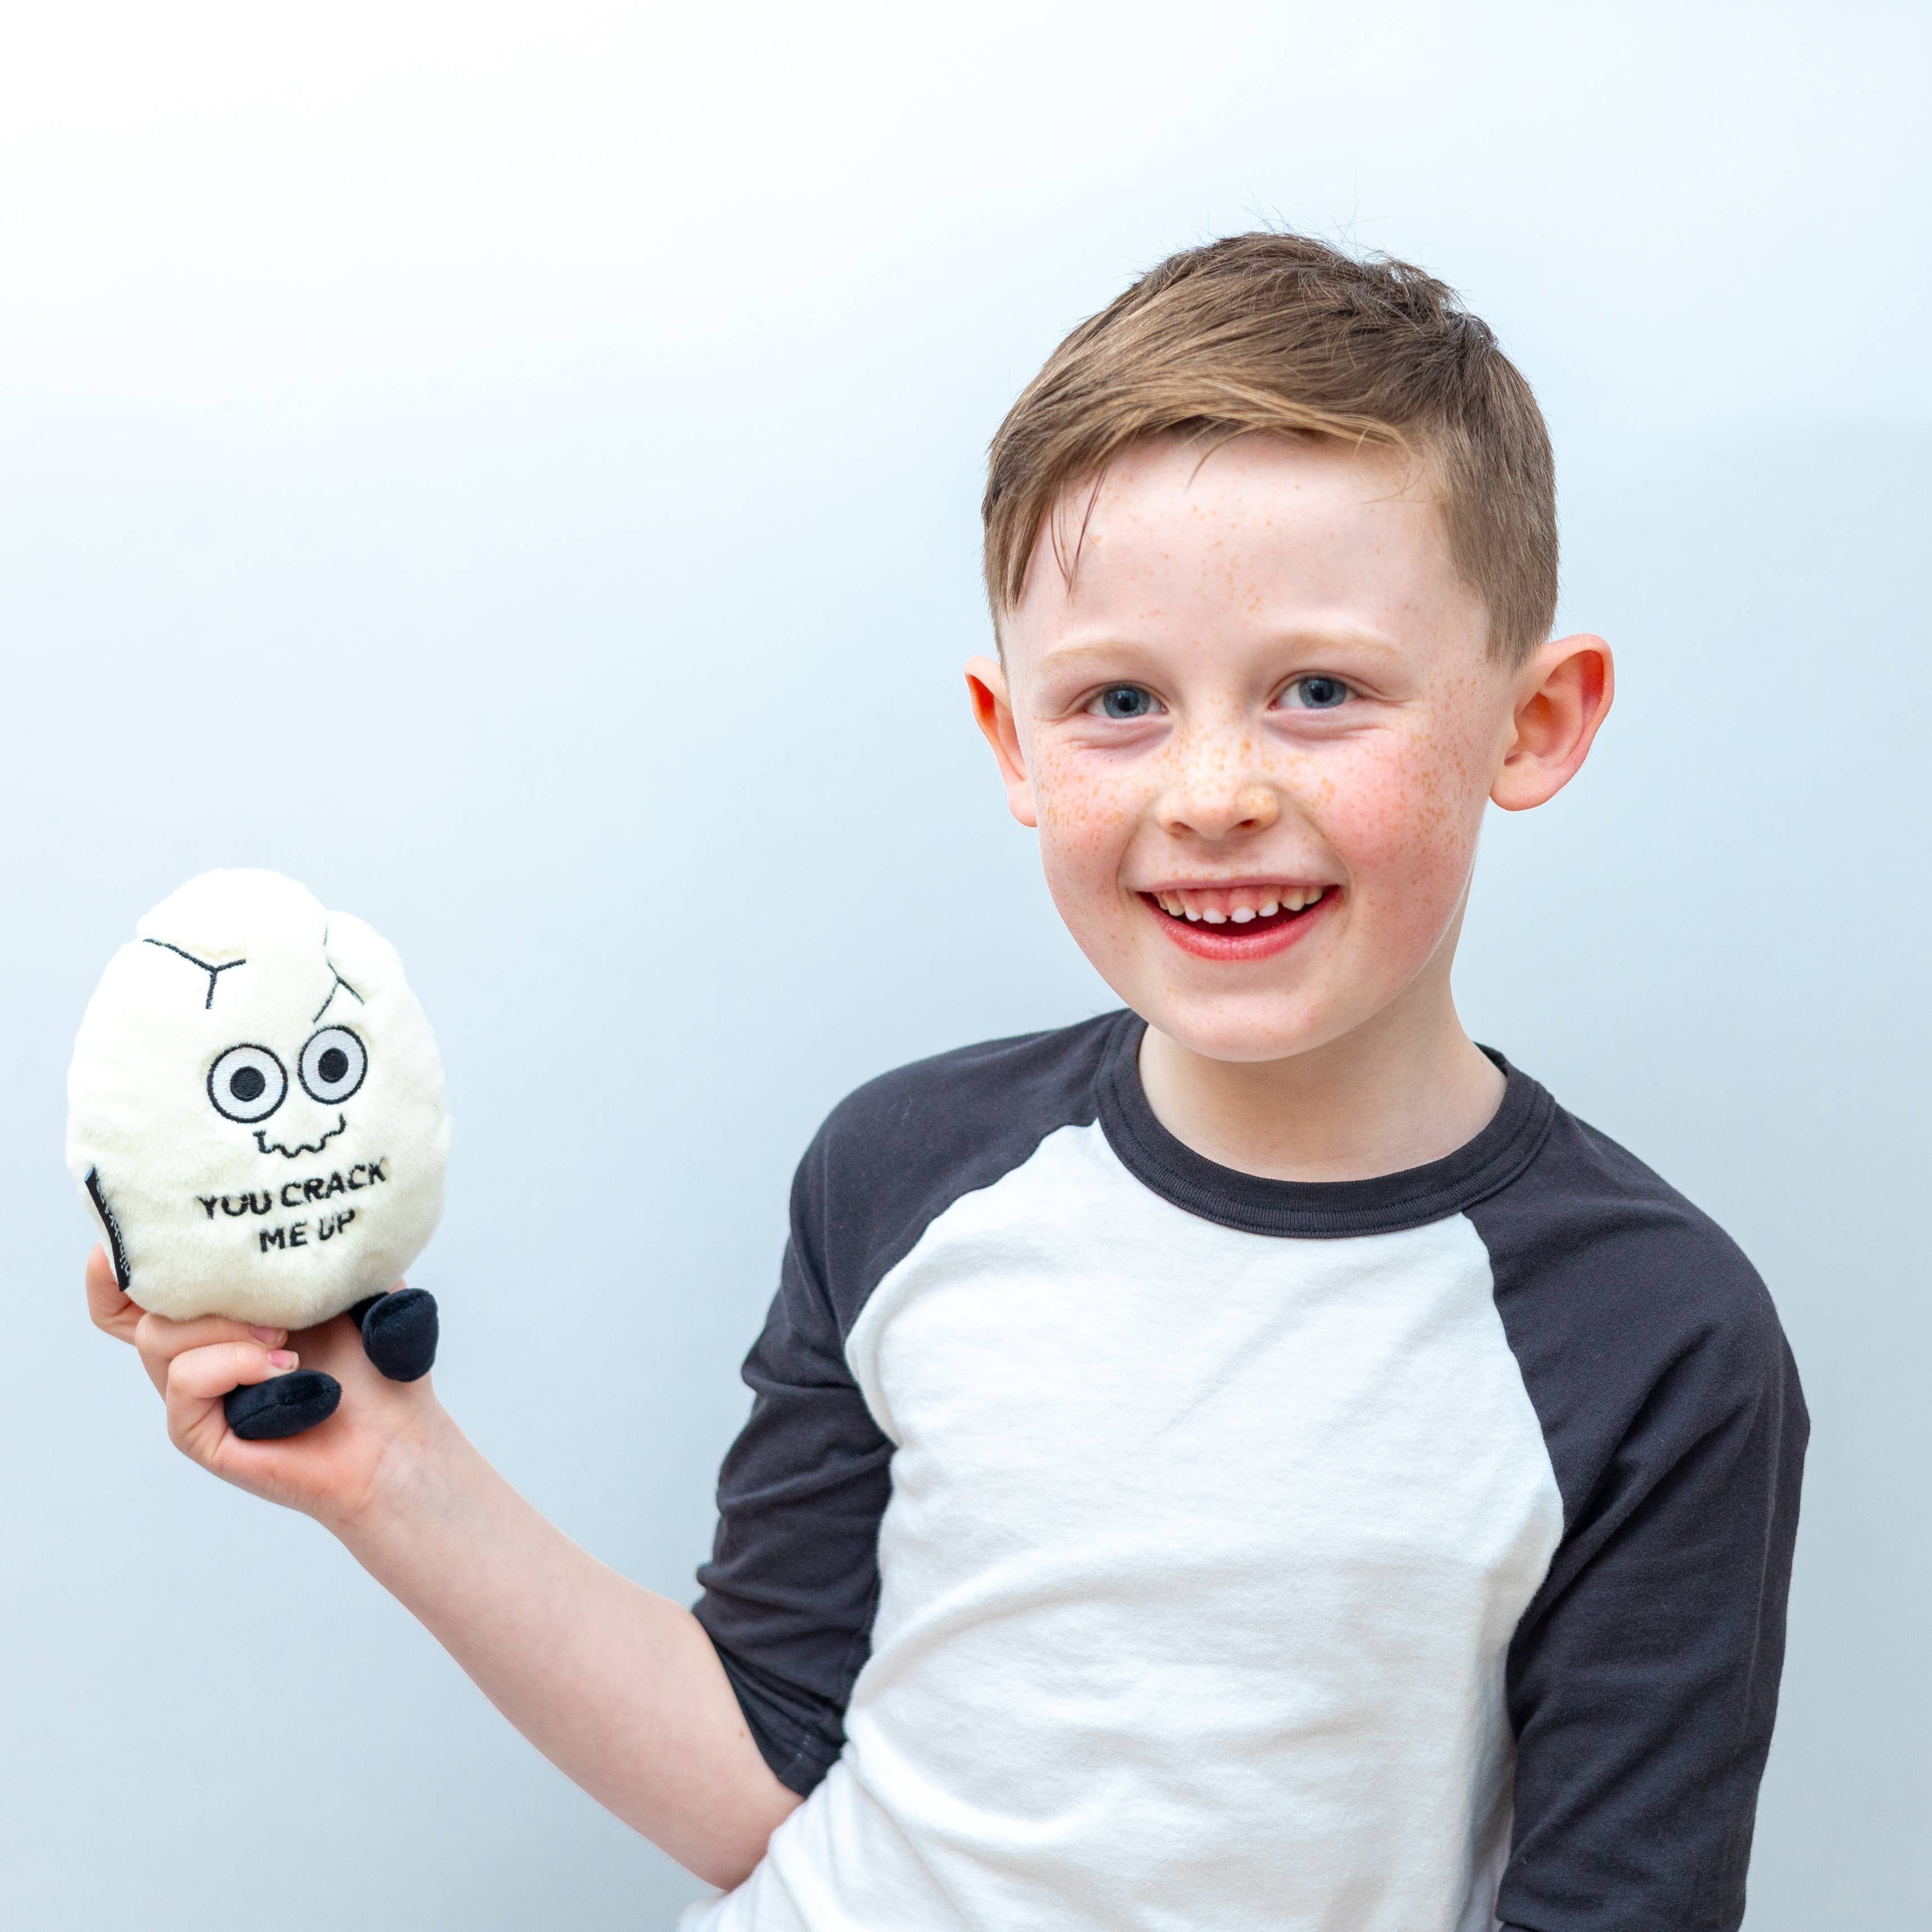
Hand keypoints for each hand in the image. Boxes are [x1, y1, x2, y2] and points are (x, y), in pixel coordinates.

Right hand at [84, 1244, 443, 1533]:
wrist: (399, 1434)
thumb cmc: (374, 1360)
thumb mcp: (343, 1284)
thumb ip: (305, 1250)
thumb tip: (288, 1209)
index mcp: (217, 1319)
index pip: (131, 1299)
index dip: (114, 1273)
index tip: (125, 1246)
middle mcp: (195, 1357)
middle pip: (143, 1308)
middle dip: (196, 1285)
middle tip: (274, 1301)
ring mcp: (194, 1398)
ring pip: (157, 1340)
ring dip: (226, 1327)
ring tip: (285, 1336)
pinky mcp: (200, 1435)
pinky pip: (185, 1382)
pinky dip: (233, 1364)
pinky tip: (283, 1368)